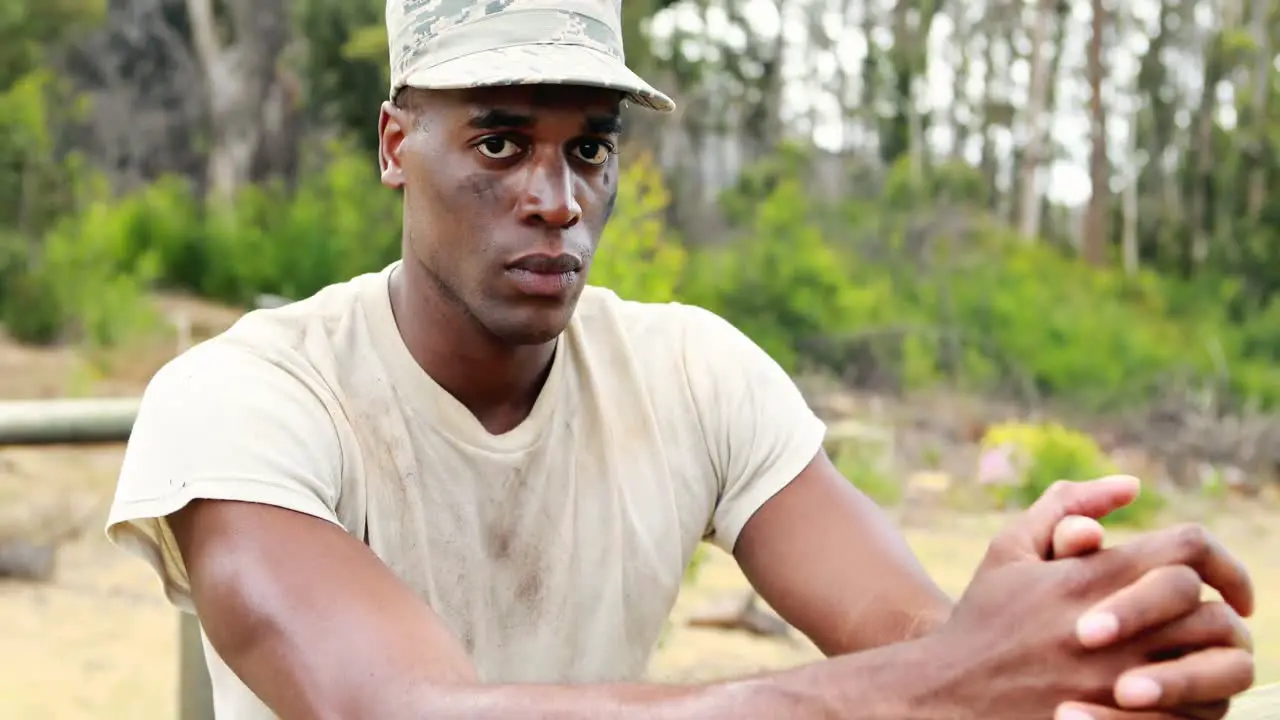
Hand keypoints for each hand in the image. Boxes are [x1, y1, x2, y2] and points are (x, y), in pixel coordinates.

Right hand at [926, 477, 1254, 718]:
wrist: (949, 694)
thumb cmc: (984, 619)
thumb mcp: (1010, 550)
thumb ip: (1066, 506)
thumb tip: (1129, 486)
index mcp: (1090, 579)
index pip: (1190, 549)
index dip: (1225, 562)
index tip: (1232, 589)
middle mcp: (1113, 631)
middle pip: (1212, 612)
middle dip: (1224, 617)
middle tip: (1222, 626)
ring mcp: (1119, 685)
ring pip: (1213, 669)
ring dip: (1214, 664)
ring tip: (1200, 664)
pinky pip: (1196, 717)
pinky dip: (1199, 706)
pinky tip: (1179, 699)